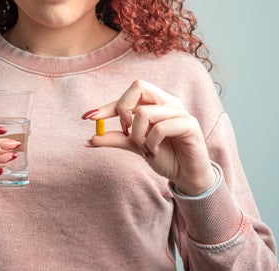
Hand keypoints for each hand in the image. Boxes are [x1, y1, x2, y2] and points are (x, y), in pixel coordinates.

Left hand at [82, 80, 215, 194]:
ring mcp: (180, 112)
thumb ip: (115, 139)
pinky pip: (161, 128)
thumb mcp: (135, 146)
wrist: (186, 175)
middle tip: (125, 131)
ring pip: (145, 113)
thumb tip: (89, 139)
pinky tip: (155, 152)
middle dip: (122, 110)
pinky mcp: (190, 125)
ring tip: (145, 148)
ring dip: (137, 136)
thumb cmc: (164, 156)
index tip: (88, 117)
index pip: (129, 93)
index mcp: (155, 103)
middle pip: (138, 87)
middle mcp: (168, 102)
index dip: (108, 105)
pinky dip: (151, 143)